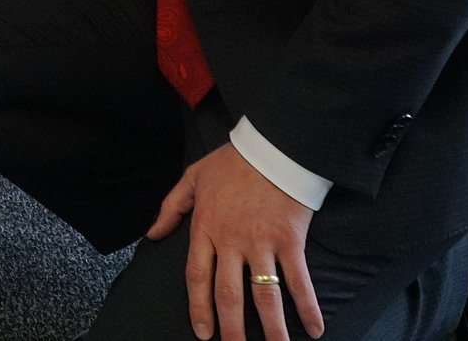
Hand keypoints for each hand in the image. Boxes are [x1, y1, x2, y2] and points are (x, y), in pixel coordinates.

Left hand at [148, 142, 322, 340]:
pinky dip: (308, 306)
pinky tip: (315, 328)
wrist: (272, 146)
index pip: (197, 276)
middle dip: (231, 328)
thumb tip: (153, 234)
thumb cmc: (232, 162)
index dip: (198, 308)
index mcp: (206, 228)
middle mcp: (232, 241)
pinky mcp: (290, 240)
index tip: (202, 333)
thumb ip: (171, 208)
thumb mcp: (192, 178)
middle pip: (228, 294)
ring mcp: (262, 242)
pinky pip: (299, 280)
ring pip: (264, 294)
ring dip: (271, 328)